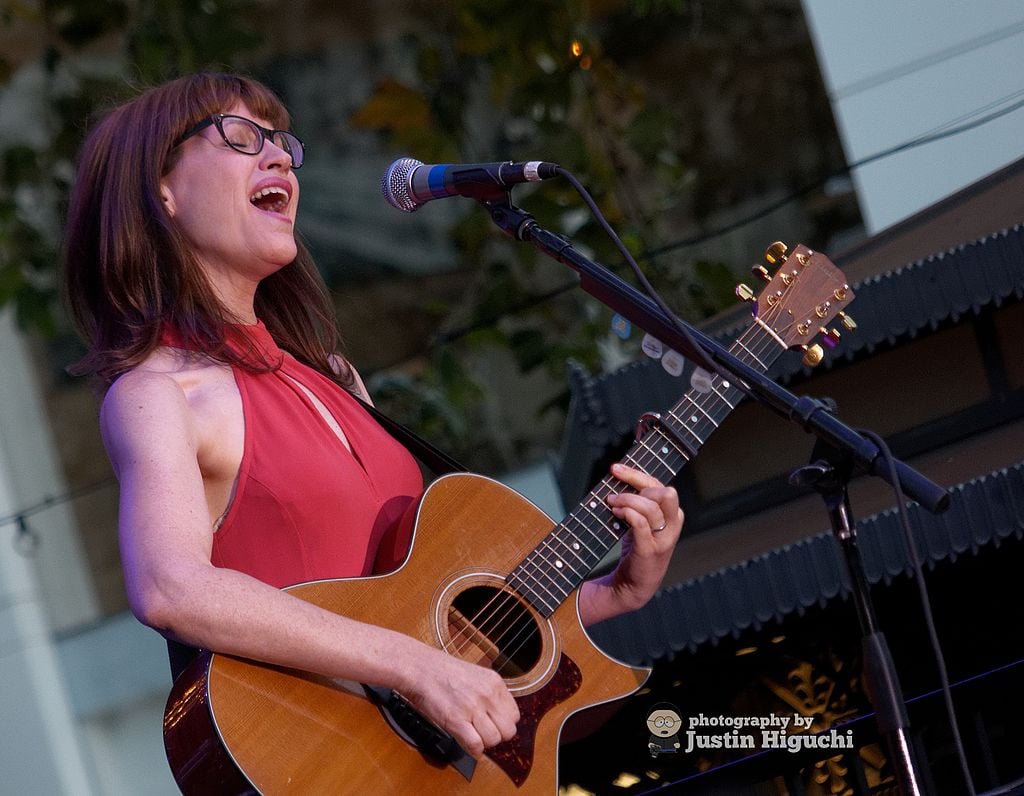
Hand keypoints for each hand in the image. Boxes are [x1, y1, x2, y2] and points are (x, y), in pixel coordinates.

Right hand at [401, 645, 519, 757]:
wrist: (420, 669)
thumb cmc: (444, 672)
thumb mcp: (477, 675)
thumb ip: (490, 694)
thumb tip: (499, 717)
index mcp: (495, 682)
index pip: (514, 715)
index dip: (504, 723)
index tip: (494, 724)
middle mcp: (487, 694)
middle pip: (508, 731)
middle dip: (497, 736)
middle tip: (484, 733)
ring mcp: (472, 707)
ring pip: (493, 740)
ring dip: (484, 743)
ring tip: (474, 736)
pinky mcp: (455, 720)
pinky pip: (475, 745)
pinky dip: (474, 750)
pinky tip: (468, 745)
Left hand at [579, 463, 683, 623]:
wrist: (633, 584)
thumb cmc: (635, 548)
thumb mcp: (640, 521)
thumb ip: (636, 502)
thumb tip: (617, 478)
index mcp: (672, 514)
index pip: (659, 484)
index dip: (636, 474)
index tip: (615, 469)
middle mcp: (673, 525)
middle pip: (665, 493)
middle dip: (637, 486)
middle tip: (615, 493)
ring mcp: (663, 539)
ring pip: (651, 507)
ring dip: (627, 500)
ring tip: (612, 503)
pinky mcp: (650, 551)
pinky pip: (642, 525)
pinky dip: (628, 514)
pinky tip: (617, 513)